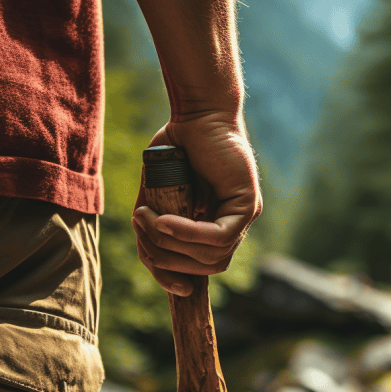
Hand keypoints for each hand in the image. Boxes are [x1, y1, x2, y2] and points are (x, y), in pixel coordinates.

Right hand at [132, 112, 262, 295]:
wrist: (197, 115)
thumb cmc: (175, 150)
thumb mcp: (156, 197)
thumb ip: (154, 228)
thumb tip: (153, 261)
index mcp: (215, 227)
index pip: (203, 267)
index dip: (178, 276)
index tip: (156, 270)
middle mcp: (234, 225)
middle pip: (207, 266)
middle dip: (169, 259)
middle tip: (142, 229)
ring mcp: (244, 216)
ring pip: (212, 255)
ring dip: (172, 243)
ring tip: (147, 219)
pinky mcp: (248, 205)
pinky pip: (220, 236)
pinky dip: (189, 233)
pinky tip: (165, 221)